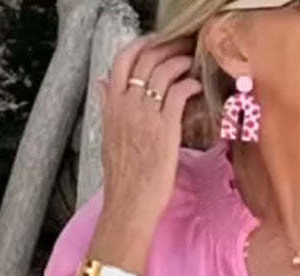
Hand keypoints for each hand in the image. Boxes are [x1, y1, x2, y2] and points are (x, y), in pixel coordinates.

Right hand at [97, 32, 203, 228]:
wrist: (129, 206)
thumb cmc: (123, 179)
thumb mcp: (108, 137)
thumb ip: (108, 108)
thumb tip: (102, 85)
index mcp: (111, 107)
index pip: (122, 61)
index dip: (141, 46)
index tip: (156, 45)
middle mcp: (126, 106)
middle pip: (145, 59)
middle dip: (166, 49)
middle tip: (181, 50)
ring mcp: (145, 116)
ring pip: (163, 72)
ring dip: (180, 63)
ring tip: (191, 64)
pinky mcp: (164, 129)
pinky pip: (178, 94)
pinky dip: (189, 85)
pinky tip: (196, 87)